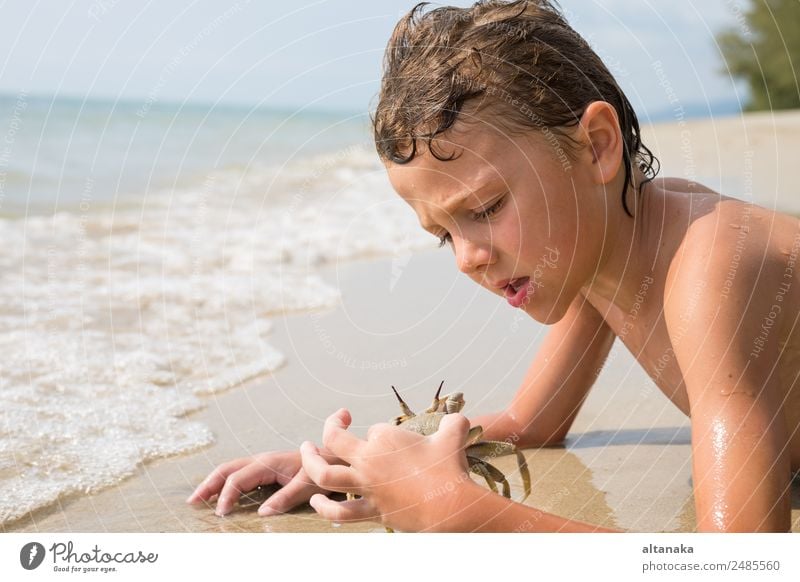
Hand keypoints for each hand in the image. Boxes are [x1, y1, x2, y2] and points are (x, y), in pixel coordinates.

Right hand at [187, 448, 341, 516]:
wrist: (338, 456)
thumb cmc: (326, 470)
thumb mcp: (309, 484)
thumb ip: (287, 497)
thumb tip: (262, 513)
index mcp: (269, 462)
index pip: (239, 479)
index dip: (227, 496)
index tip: (220, 514)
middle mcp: (263, 459)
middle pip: (227, 469)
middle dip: (209, 484)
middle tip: (192, 501)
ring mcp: (264, 463)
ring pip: (231, 469)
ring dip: (214, 482)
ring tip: (198, 498)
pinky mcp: (267, 468)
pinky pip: (240, 473)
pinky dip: (225, 482)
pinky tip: (221, 494)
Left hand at [300, 408, 476, 531]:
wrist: (450, 506)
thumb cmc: (451, 468)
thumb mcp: (453, 434)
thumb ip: (452, 423)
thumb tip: (457, 420)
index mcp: (386, 437)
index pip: (372, 429)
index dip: (379, 433)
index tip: (392, 443)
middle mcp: (369, 459)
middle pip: (334, 440)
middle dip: (329, 427)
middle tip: (334, 424)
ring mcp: (367, 486)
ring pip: (324, 475)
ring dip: (310, 463)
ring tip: (306, 454)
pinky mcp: (370, 510)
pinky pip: (339, 512)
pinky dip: (324, 508)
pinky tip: (316, 502)